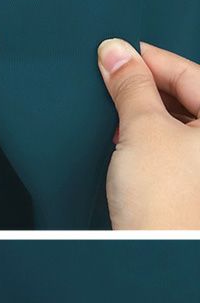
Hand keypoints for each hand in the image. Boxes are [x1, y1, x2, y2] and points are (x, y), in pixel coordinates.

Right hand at [98, 39, 199, 229]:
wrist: (155, 251)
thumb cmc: (164, 202)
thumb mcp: (142, 128)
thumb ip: (130, 85)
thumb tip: (115, 53)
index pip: (189, 72)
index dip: (149, 58)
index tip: (117, 51)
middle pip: (185, 95)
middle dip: (146, 87)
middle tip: (111, 78)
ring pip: (177, 120)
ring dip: (144, 113)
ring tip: (116, 114)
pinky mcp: (190, 183)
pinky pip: (170, 145)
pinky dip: (147, 137)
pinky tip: (126, 141)